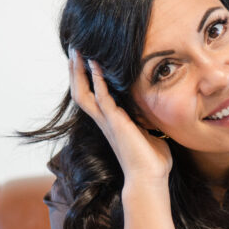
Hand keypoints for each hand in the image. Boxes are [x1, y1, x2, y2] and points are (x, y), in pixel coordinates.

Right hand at [68, 49, 171, 182]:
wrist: (149, 178)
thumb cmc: (152, 160)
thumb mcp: (149, 132)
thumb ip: (146, 120)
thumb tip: (155, 111)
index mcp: (110, 122)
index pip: (91, 96)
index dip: (85, 78)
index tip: (84, 59)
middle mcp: (104, 121)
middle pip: (80, 92)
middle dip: (76, 71)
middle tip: (73, 49)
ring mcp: (108, 122)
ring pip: (84, 93)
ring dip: (80, 72)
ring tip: (77, 51)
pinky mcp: (116, 122)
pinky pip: (102, 97)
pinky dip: (97, 80)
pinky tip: (95, 65)